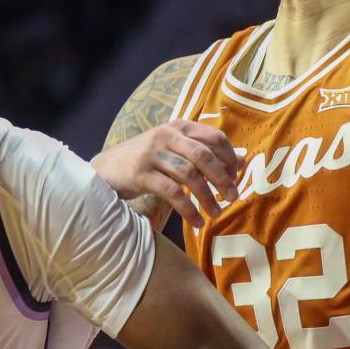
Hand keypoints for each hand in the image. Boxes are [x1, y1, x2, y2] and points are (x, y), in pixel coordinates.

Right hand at [93, 122, 240, 227]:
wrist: (108, 168)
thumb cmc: (147, 160)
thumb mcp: (176, 150)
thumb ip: (205, 152)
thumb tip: (242, 161)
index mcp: (179, 127)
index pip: (214, 137)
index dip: (229, 158)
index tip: (235, 177)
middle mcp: (167, 136)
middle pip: (203, 155)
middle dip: (222, 178)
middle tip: (233, 197)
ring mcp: (153, 154)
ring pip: (189, 175)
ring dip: (206, 197)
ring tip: (216, 213)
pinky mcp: (141, 174)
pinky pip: (172, 193)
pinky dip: (187, 209)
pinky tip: (195, 222)